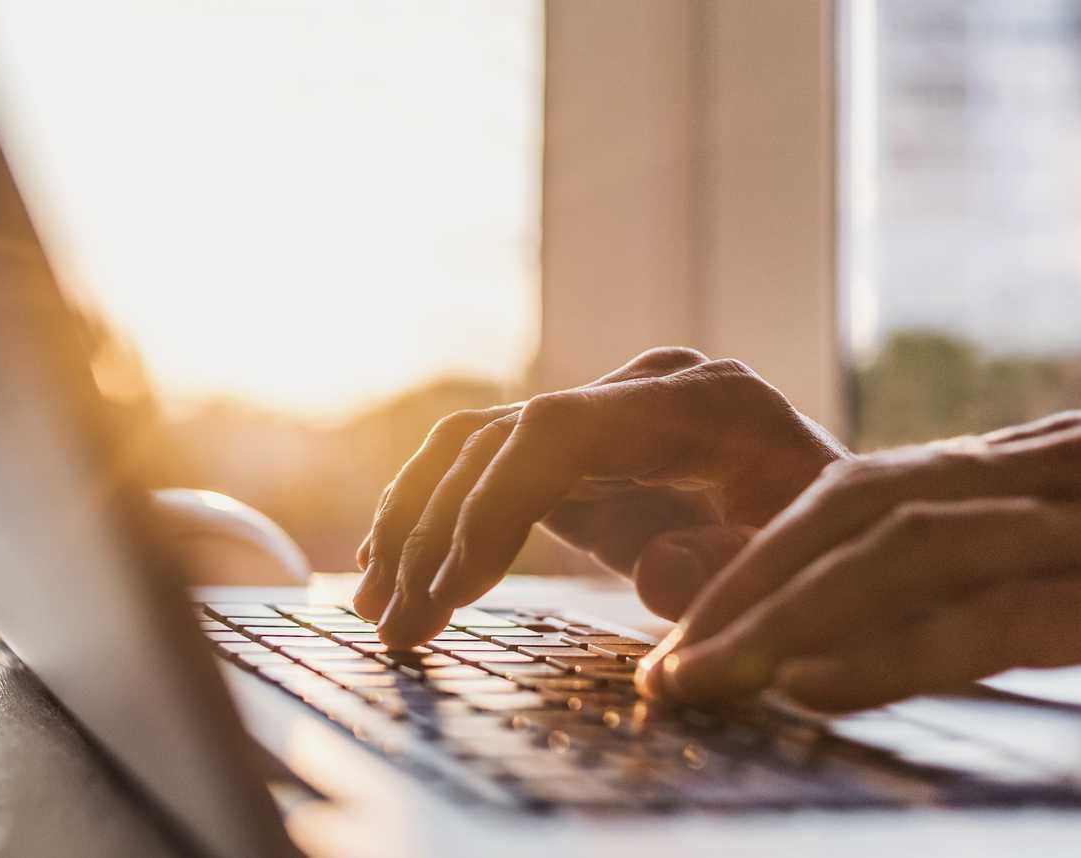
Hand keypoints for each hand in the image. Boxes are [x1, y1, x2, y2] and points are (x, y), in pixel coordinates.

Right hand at [352, 347, 846, 647]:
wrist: (849, 519)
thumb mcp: (797, 570)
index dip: (488, 509)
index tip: (449, 595)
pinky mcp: (586, 445)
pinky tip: (399, 565)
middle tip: (394, 627)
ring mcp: (609, 411)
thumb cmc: (830, 550)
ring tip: (376, 605)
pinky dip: (439, 514)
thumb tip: (651, 574)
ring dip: (415, 523)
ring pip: (476, 446)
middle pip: (499, 439)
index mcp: (700, 405)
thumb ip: (729, 570)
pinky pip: (490, 465)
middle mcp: (642, 389)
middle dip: (433, 534)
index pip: (555, 433)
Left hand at [637, 411, 1080, 711]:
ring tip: (697, 679)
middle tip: (664, 675)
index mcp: (1007, 472)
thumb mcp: (1029, 562)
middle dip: (742, 589)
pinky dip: (891, 652)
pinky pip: (994, 617)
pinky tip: (805, 686)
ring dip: (783, 616)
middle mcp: (1033, 475)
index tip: (680, 644)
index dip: (753, 564)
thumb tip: (785, 627)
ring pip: (902, 546)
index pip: (853, 496)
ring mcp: (1074, 520)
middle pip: (855, 510)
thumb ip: (929, 586)